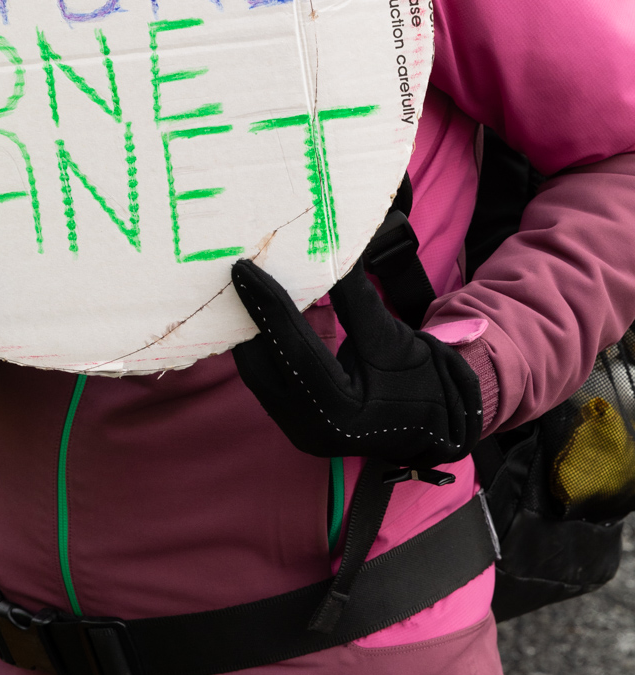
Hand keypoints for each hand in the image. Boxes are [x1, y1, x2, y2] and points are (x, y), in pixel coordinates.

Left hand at [230, 256, 481, 467]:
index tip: (243, 269)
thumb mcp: (389, 336)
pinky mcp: (293, 422)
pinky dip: (262, 347)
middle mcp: (309, 428)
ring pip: (257, 372)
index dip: (267, 306)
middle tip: (239, 272)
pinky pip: (266, 378)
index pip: (292, 350)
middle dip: (248, 317)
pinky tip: (258, 316)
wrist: (436, 425)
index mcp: (338, 411)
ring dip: (251, 331)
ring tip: (244, 288)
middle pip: (262, 364)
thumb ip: (354, 297)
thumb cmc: (421, 383)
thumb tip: (329, 245)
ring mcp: (297, 430)